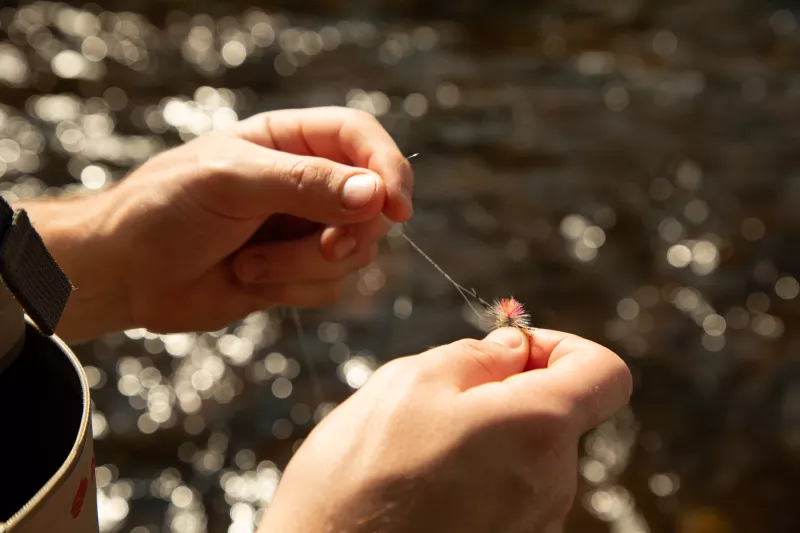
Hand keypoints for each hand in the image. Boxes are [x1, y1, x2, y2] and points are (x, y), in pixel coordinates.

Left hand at [19, 107, 412, 341]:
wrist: (125, 273)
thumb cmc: (164, 209)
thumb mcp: (230, 183)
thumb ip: (304, 184)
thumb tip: (374, 194)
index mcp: (291, 141)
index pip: (362, 140)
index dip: (387, 168)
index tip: (395, 208)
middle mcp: (307, 182)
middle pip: (372, 204)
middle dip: (347, 233)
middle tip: (321, 246)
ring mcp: (304, 229)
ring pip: (356, 252)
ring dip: (306, 267)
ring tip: (248, 263)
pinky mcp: (297, 272)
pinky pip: (332, 286)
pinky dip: (294, 289)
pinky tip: (246, 279)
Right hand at [259, 328, 631, 532]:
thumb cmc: (359, 476)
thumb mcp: (410, 383)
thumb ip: (477, 355)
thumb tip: (514, 348)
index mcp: (538, 429)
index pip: (606, 374)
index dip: (563, 346)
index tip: (513, 349)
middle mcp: (552, 484)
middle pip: (557, 413)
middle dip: (508, 390)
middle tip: (439, 396)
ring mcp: (533, 523)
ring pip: (526, 451)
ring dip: (485, 432)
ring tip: (419, 446)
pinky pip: (508, 490)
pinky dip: (477, 471)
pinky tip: (422, 481)